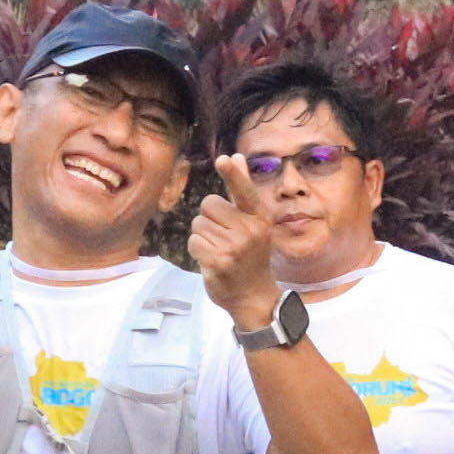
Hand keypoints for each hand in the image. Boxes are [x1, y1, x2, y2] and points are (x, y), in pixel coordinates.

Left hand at [190, 153, 277, 324]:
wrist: (253, 296)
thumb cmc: (251, 255)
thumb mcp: (253, 222)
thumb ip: (242, 190)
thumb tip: (235, 156)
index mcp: (259, 217)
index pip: (244, 190)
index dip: (233, 174)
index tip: (223, 160)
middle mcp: (249, 230)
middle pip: (209, 204)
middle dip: (210, 217)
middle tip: (224, 235)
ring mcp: (234, 247)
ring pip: (199, 224)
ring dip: (203, 236)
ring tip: (219, 249)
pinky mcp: (218, 262)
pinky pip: (194, 241)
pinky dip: (198, 250)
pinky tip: (212, 259)